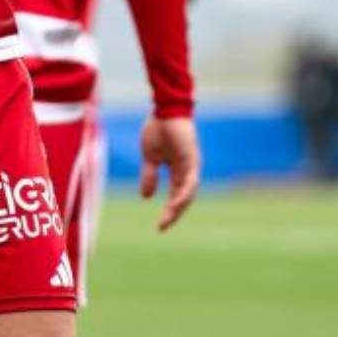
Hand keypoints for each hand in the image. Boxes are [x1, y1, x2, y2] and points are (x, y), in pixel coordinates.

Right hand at [139, 116, 201, 230]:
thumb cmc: (158, 128)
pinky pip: (189, 183)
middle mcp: (188, 170)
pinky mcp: (191, 161)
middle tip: (162, 227)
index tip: (159, 225)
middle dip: (173, 214)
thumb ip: (149, 175)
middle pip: (184, 198)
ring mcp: (191, 166)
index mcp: (179, 169)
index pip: (176, 195)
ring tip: (166, 220)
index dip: (169, 210)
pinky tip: (174, 205)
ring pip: (188, 194)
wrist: (163, 110)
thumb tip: (146, 197)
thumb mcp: (150, 157)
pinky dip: (183, 195)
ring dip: (177, 208)